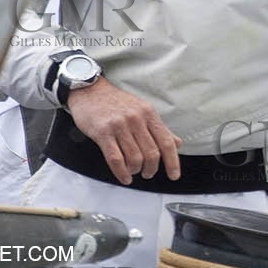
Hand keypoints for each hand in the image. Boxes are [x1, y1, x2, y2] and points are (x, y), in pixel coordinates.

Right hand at [65, 78, 182, 184]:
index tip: (174, 175)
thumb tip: (177, 143)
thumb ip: (159, 128)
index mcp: (148, 113)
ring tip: (133, 171)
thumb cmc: (116, 102)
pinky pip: (115, 159)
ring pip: (135, 158)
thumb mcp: (142, 109)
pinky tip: (124, 177)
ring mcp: (119, 125)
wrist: (90, 90)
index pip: (166, 141)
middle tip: (147, 173)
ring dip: (136, 170)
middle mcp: (136, 118)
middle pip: (152, 153)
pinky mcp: (103, 132)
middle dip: (151, 169)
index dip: (172, 162)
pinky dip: (121, 173)